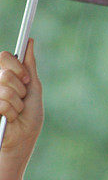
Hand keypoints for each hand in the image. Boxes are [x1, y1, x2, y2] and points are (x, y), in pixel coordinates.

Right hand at [0, 39, 43, 153]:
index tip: (27, 80)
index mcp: (4, 75)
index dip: (18, 68)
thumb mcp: (34, 87)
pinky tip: (10, 118)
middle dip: (20, 89)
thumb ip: (29, 65)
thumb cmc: (29, 115)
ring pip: (6, 90)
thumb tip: (29, 42)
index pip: (4, 56)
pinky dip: (12, 112)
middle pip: (7, 74)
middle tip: (22, 99)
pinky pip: (3, 104)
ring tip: (16, 111)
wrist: (24, 137)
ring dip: (17, 104)